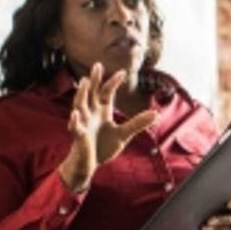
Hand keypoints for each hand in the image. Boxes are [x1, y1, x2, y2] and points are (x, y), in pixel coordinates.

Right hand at [58, 63, 155, 191]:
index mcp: (102, 110)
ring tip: (83, 82)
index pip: (106, 92)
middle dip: (94, 80)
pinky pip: (75, 127)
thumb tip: (156, 114)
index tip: (123, 72)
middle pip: (91, 93)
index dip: (113, 82)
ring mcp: (83, 123)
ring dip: (81, 94)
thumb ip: (137, 123)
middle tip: (97, 66)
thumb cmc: (103, 146)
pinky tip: (75, 114)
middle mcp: (91, 113)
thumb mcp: (123, 134)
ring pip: (79, 105)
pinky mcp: (79, 136)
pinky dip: (75, 121)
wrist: (89, 163)